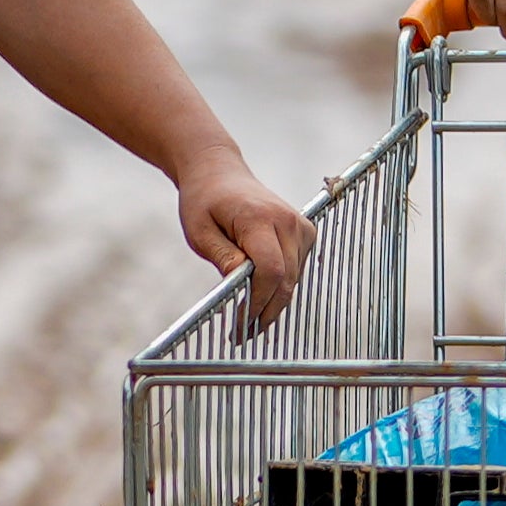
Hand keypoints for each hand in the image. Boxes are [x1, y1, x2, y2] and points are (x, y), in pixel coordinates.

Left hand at [179, 154, 316, 323]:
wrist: (219, 171)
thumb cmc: (204, 200)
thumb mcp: (200, 232)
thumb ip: (223, 258)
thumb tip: (241, 286)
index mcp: (259, 218)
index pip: (270, 270)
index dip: (258, 302)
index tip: (241, 324)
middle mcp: (287, 221)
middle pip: (285, 279)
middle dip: (266, 311)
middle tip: (243, 334)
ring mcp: (300, 226)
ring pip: (293, 279)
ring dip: (273, 302)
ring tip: (249, 322)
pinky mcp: (304, 232)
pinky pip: (296, 270)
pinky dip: (280, 287)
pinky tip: (261, 298)